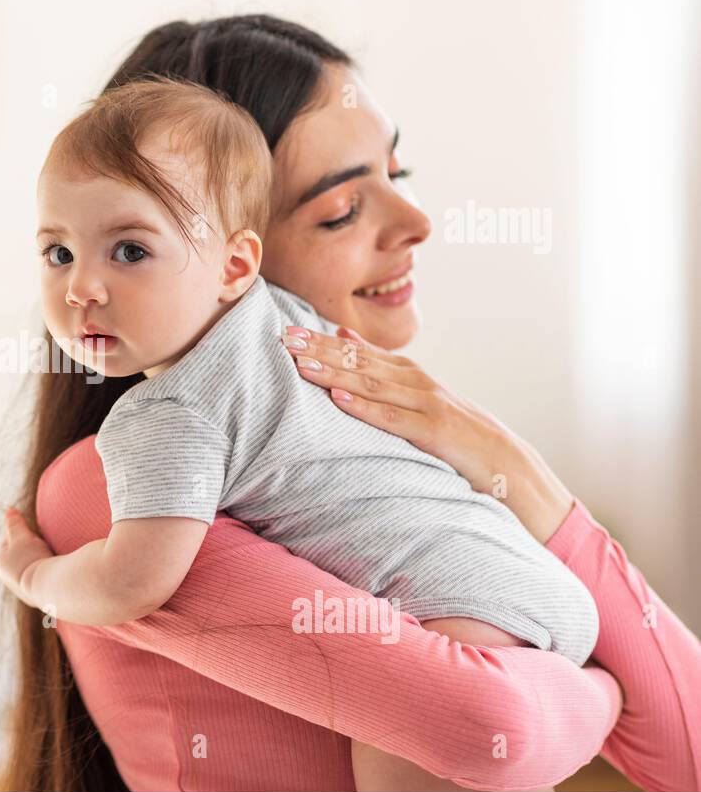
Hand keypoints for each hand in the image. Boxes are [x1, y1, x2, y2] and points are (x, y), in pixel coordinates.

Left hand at [0, 507, 52, 607]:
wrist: (50, 588)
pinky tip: (60, 572)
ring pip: (35, 570)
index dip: (23, 535)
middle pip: (22, 557)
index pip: (10, 543)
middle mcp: (10, 581)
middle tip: (44, 546)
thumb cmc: (33, 559)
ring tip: (52, 558)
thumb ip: (15, 523)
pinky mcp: (42, 599)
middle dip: (33, 550)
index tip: (34, 535)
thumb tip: (9, 510)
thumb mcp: (22, 536)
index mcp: (1, 565)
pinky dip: (51, 575)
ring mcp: (27, 592)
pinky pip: (46, 582)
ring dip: (43, 563)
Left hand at [278, 324, 574, 542]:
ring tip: (302, 364)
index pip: (359, 352)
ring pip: (373, 385)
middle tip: (284, 338)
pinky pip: (393, 418)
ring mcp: (427, 405)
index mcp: (409, 374)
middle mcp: (417, 382)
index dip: (322, 340)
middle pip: (361, 362)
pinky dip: (365, 407)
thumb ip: (380, 368)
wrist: (507, 461)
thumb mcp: (415, 395)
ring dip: (335, 373)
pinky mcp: (435, 432)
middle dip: (321, 349)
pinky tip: (339, 398)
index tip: (287, 330)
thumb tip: (341, 337)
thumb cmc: (455, 432)